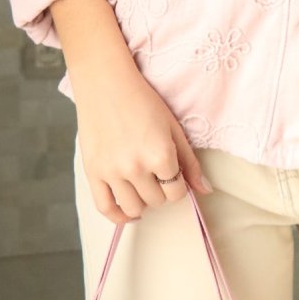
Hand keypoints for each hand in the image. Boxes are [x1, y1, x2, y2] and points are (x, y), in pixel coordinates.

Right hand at [74, 62, 213, 223]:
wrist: (106, 83)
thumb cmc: (142, 100)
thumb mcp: (173, 127)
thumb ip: (190, 162)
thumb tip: (205, 191)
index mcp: (160, 154)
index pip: (177, 192)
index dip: (179, 185)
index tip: (174, 174)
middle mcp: (136, 167)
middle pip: (157, 200)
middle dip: (161, 190)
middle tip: (157, 173)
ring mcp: (112, 172)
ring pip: (134, 208)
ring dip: (143, 202)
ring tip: (143, 187)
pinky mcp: (93, 173)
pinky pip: (105, 208)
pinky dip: (118, 217)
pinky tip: (127, 212)